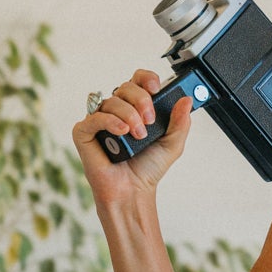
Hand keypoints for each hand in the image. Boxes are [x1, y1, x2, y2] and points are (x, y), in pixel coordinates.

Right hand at [71, 69, 192, 204]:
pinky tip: (122, 132)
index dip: (146, 79)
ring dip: (129, 115)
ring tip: (138, 136)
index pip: (138, 81)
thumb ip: (181, 122)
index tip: (156, 88)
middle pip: (125, 87)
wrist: (133, 192)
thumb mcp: (172, 144)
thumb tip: (186, 99)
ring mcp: (99, 120)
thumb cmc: (147, 168)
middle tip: (150, 120)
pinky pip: (95, 116)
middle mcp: (116, 111)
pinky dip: (110, 121)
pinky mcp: (84, 132)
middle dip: (141, 100)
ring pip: (112, 101)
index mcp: (135, 108)